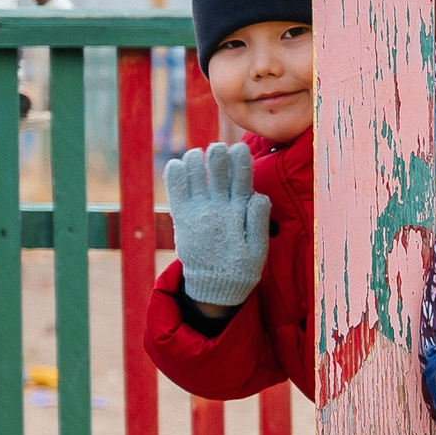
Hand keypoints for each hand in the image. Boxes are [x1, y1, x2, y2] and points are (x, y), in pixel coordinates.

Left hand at [165, 142, 270, 308]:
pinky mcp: (181, 219)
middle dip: (217, 156)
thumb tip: (259, 195)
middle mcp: (215, 211)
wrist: (212, 287)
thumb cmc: (240, 266)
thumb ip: (259, 221)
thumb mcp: (259, 249)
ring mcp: (196, 213)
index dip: (241, 161)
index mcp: (237, 216)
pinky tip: (179, 163)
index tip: (240, 147)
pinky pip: (175, 191)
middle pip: (217, 175)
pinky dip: (175, 174)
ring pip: (194, 177)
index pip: (241, 181)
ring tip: (199, 154)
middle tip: (218, 147)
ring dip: (196, 161)